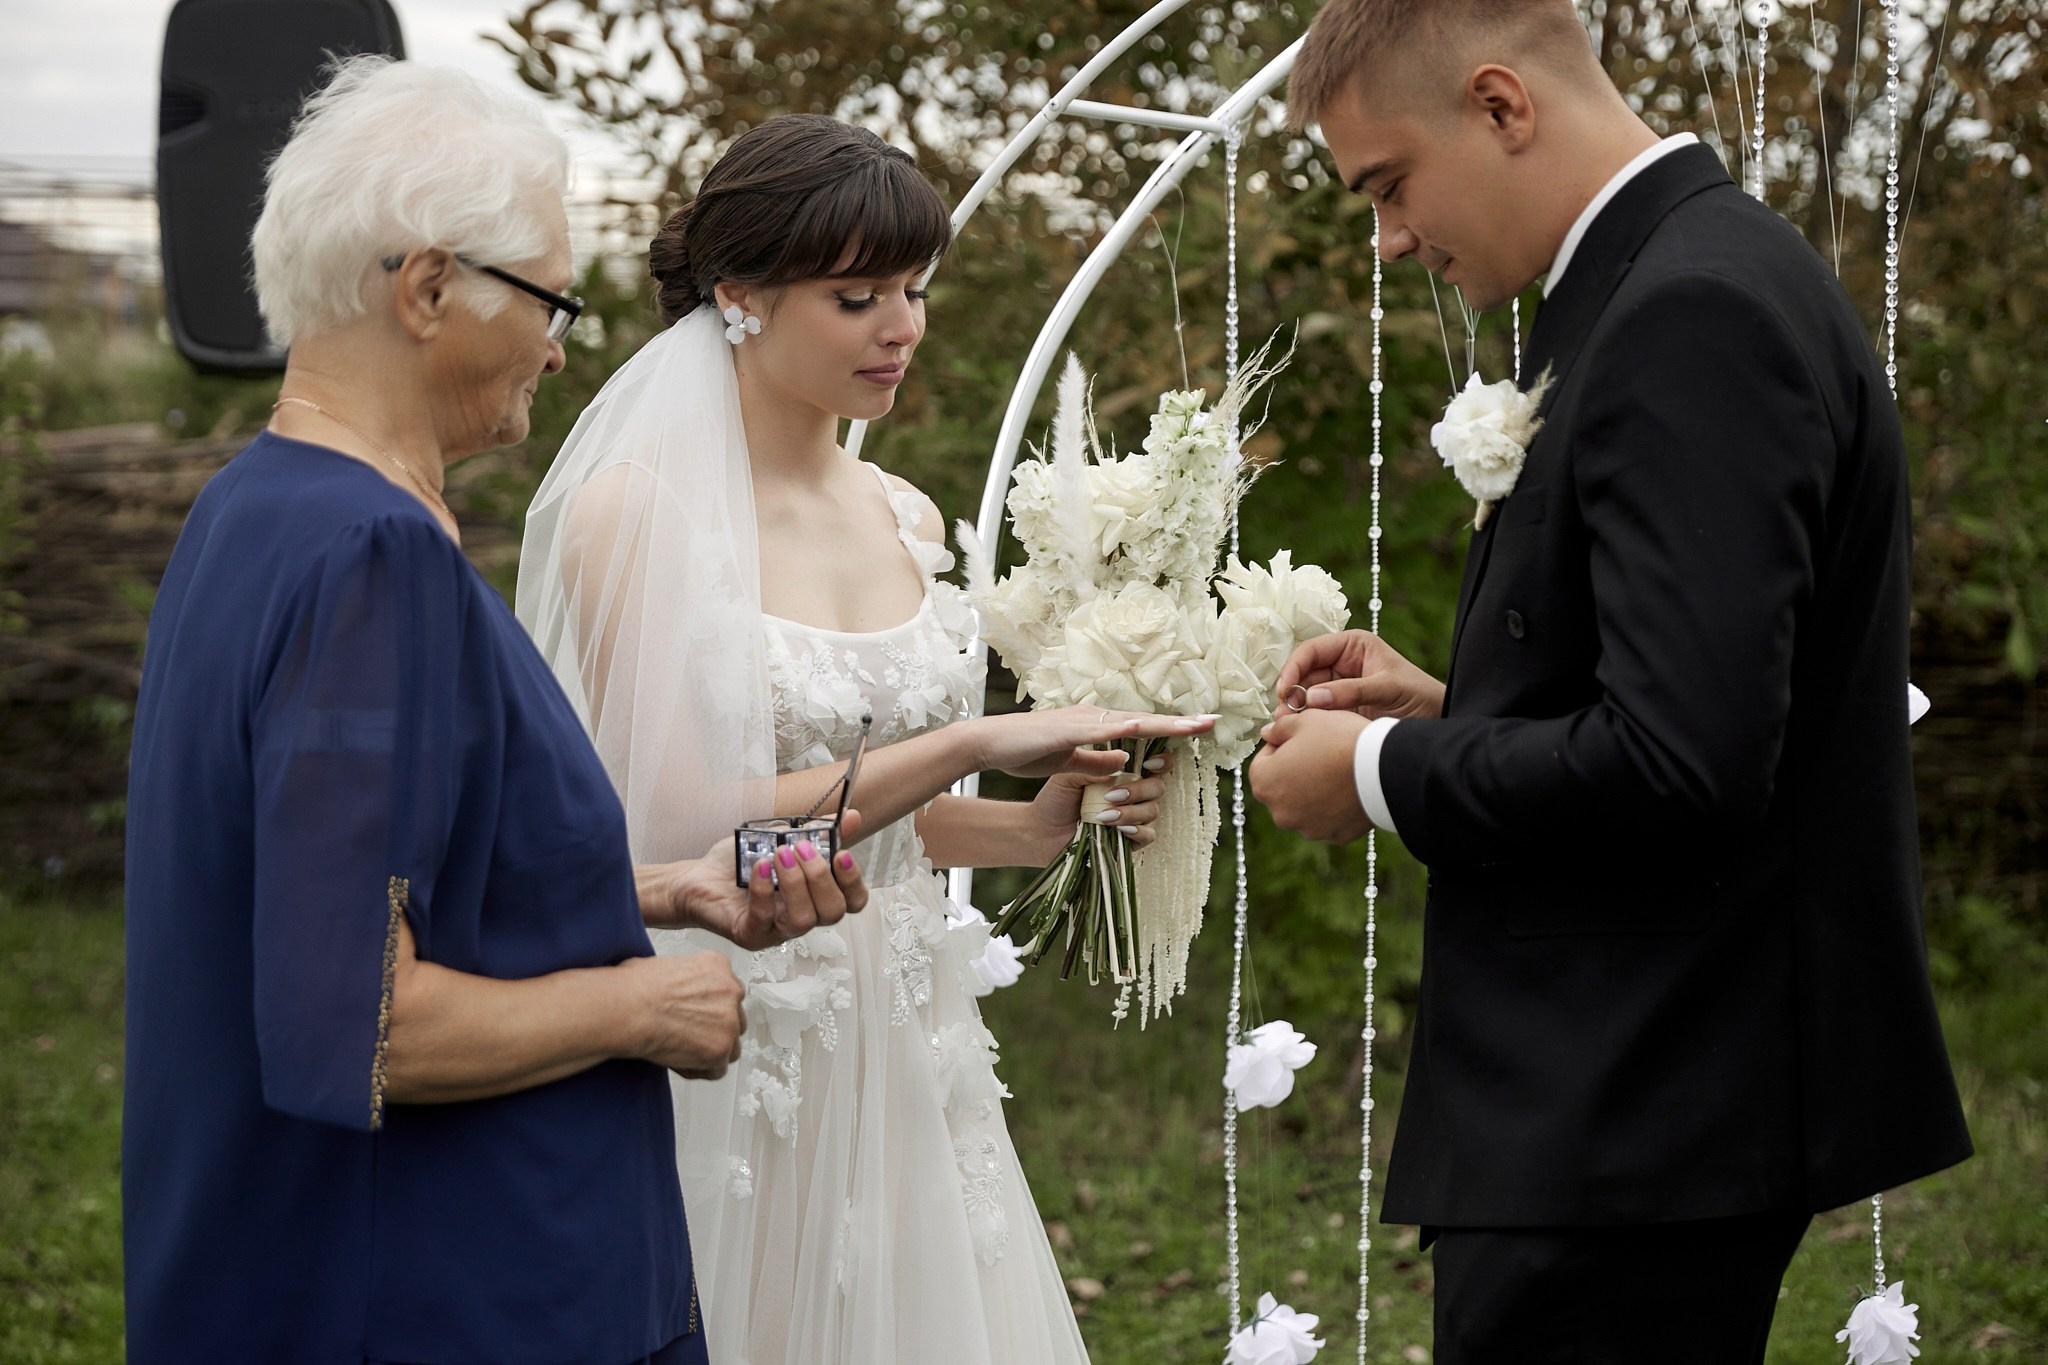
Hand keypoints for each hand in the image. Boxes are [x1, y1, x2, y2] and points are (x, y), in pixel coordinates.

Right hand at [617, 950, 747, 1080]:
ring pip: (731, 1044)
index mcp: (717, 966)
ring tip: (681, 1051)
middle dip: (714, 1028)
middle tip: (688, 1035)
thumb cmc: (633, 988)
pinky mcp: (720, 1049)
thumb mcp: (664, 965)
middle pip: (734, 1017)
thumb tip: (672, 989)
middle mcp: (730, 990)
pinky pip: (717, 1069)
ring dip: (710, 1050)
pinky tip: (678, 1063)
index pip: (726, 991)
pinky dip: (699, 1070)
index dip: (708, 1007)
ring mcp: (729, 1021)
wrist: (627, 1009)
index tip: (693, 1015)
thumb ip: (684, 979)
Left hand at [643, 811, 870, 951]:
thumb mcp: (782, 838)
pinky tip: (760, 866)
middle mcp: (800, 917)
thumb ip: (816, 832)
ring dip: (795, 883)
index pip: (852, 901)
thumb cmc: (740, 864)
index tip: (841, 854)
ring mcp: (776, 931)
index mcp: (814, 896)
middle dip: (820, 876)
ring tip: (779, 855)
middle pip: (833, 912)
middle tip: (800, 849)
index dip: (853, 880)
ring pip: (803, 920)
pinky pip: (765, 918)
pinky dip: (764, 890)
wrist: (698, 877)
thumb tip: (851, 817)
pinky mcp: (750, 934)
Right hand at [973, 706, 1216, 778]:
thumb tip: (1124, 764)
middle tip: (1214, 722)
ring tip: (1193, 726)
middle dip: (1181, 723)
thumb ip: (1096, 764)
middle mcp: (1095, 718)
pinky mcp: (1065, 730)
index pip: (1142, 729)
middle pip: (1146, 722)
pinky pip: (1100, 731)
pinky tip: (1143, 728)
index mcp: (1097, 726)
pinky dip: (1123, 728)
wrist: (989, 744)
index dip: (1173, 730)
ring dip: (1163, 724)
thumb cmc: (1025, 752)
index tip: (1202, 729)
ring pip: (1131, 723)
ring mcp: (1081, 721)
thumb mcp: (1068, 764)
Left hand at [1028, 748, 1177, 854]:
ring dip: (1130, 812)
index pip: (1154, 763)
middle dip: (1139, 790)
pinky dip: (1136, 831)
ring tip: (1103, 815)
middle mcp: (1133, 793)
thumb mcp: (1069, 776)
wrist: (1041, 831)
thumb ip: (1093, 765)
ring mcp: (1133, 817)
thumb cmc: (1055, 799)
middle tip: (1113, 795)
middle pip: (1158, 786)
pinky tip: (1119, 829)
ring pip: (1152, 810)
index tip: (1149, 762)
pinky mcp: (1130, 840)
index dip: (1161, 761)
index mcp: (1122, 772)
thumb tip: (1123, 759)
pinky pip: (1148, 835)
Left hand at [1247, 708, 1373, 843]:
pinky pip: (1330, 818)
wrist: (1383, 768)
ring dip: (1316, 790)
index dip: (1282, 746)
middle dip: (1297, 771)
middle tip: (1322, 753)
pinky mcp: (1334, 836)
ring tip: (1339, 770)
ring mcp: (1308, 828)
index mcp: (1264, 783)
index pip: (1264, 761)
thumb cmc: (1339, 739)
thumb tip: (1268, 733)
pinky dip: (1336, 806)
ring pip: (1306, 805)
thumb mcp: (1305, 720)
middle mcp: (1280, 813)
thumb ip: (1280, 728)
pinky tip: (1351, 789)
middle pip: (1284, 787)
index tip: (1301, 737)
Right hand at [1276, 630, 1444, 721]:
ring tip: (1289, 725)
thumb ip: (1352, 691)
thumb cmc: (1419, 695)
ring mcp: (1340, 686)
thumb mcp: (1388, 688)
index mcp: (1353, 645)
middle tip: (1284, 714)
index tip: (1285, 689)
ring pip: (1306, 694)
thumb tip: (1312, 698)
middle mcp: (1342, 662)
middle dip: (1292, 692)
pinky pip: (1316, 711)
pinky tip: (1301, 730)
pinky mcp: (1340, 708)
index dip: (1294, 667)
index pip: (1312, 650)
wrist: (1436, 721)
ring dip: (1296, 709)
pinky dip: (1307, 720)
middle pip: (1304, 673)